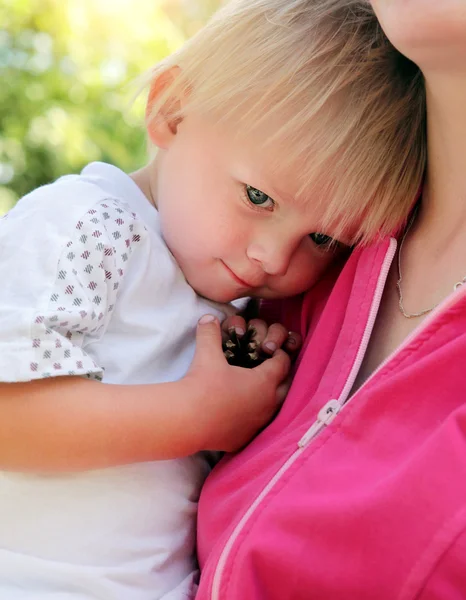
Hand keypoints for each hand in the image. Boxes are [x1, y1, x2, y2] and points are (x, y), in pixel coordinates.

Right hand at [184, 315, 291, 452]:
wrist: (186, 421)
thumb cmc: (201, 385)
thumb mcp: (207, 355)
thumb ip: (211, 333)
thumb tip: (208, 317)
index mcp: (265, 382)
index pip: (283, 363)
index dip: (279, 354)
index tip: (271, 350)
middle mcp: (267, 405)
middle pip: (286, 386)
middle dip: (281, 375)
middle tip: (269, 366)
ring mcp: (257, 424)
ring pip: (274, 408)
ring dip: (270, 397)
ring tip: (258, 388)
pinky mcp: (245, 439)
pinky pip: (257, 425)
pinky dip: (255, 416)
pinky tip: (244, 411)